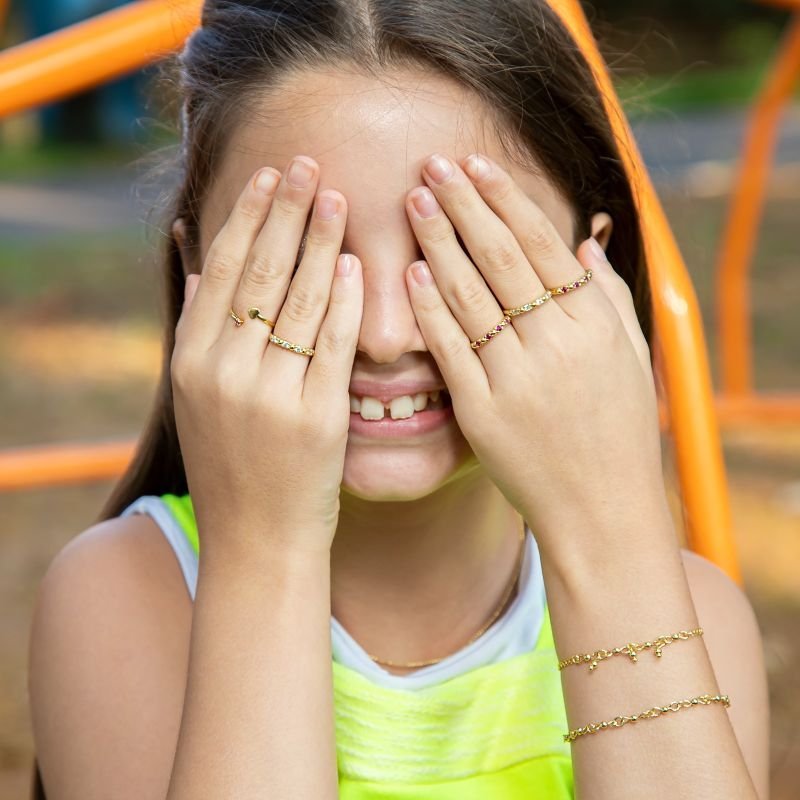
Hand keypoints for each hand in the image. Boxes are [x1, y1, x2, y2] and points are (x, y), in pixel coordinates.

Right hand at [171, 156, 361, 558]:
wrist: (256, 540)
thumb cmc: (234, 464)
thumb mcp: (198, 396)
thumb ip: (199, 327)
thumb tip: (199, 259)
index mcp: (190, 361)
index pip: (222, 268)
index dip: (249, 215)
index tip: (273, 174)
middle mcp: (223, 371)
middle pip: (258, 272)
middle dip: (286, 212)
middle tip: (310, 164)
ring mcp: (268, 395)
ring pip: (296, 300)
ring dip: (319, 242)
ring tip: (337, 199)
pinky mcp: (315, 418)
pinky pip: (331, 346)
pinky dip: (341, 301)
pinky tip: (354, 266)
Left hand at [403, 152, 664, 555]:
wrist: (602, 509)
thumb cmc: (617, 431)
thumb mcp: (632, 358)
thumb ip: (608, 295)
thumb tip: (585, 239)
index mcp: (594, 324)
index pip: (542, 244)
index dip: (505, 199)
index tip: (475, 164)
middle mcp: (557, 343)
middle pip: (501, 257)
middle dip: (463, 204)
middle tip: (430, 164)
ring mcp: (518, 377)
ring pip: (470, 294)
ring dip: (439, 242)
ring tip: (413, 201)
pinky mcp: (483, 411)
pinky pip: (451, 349)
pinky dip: (430, 309)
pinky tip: (411, 273)